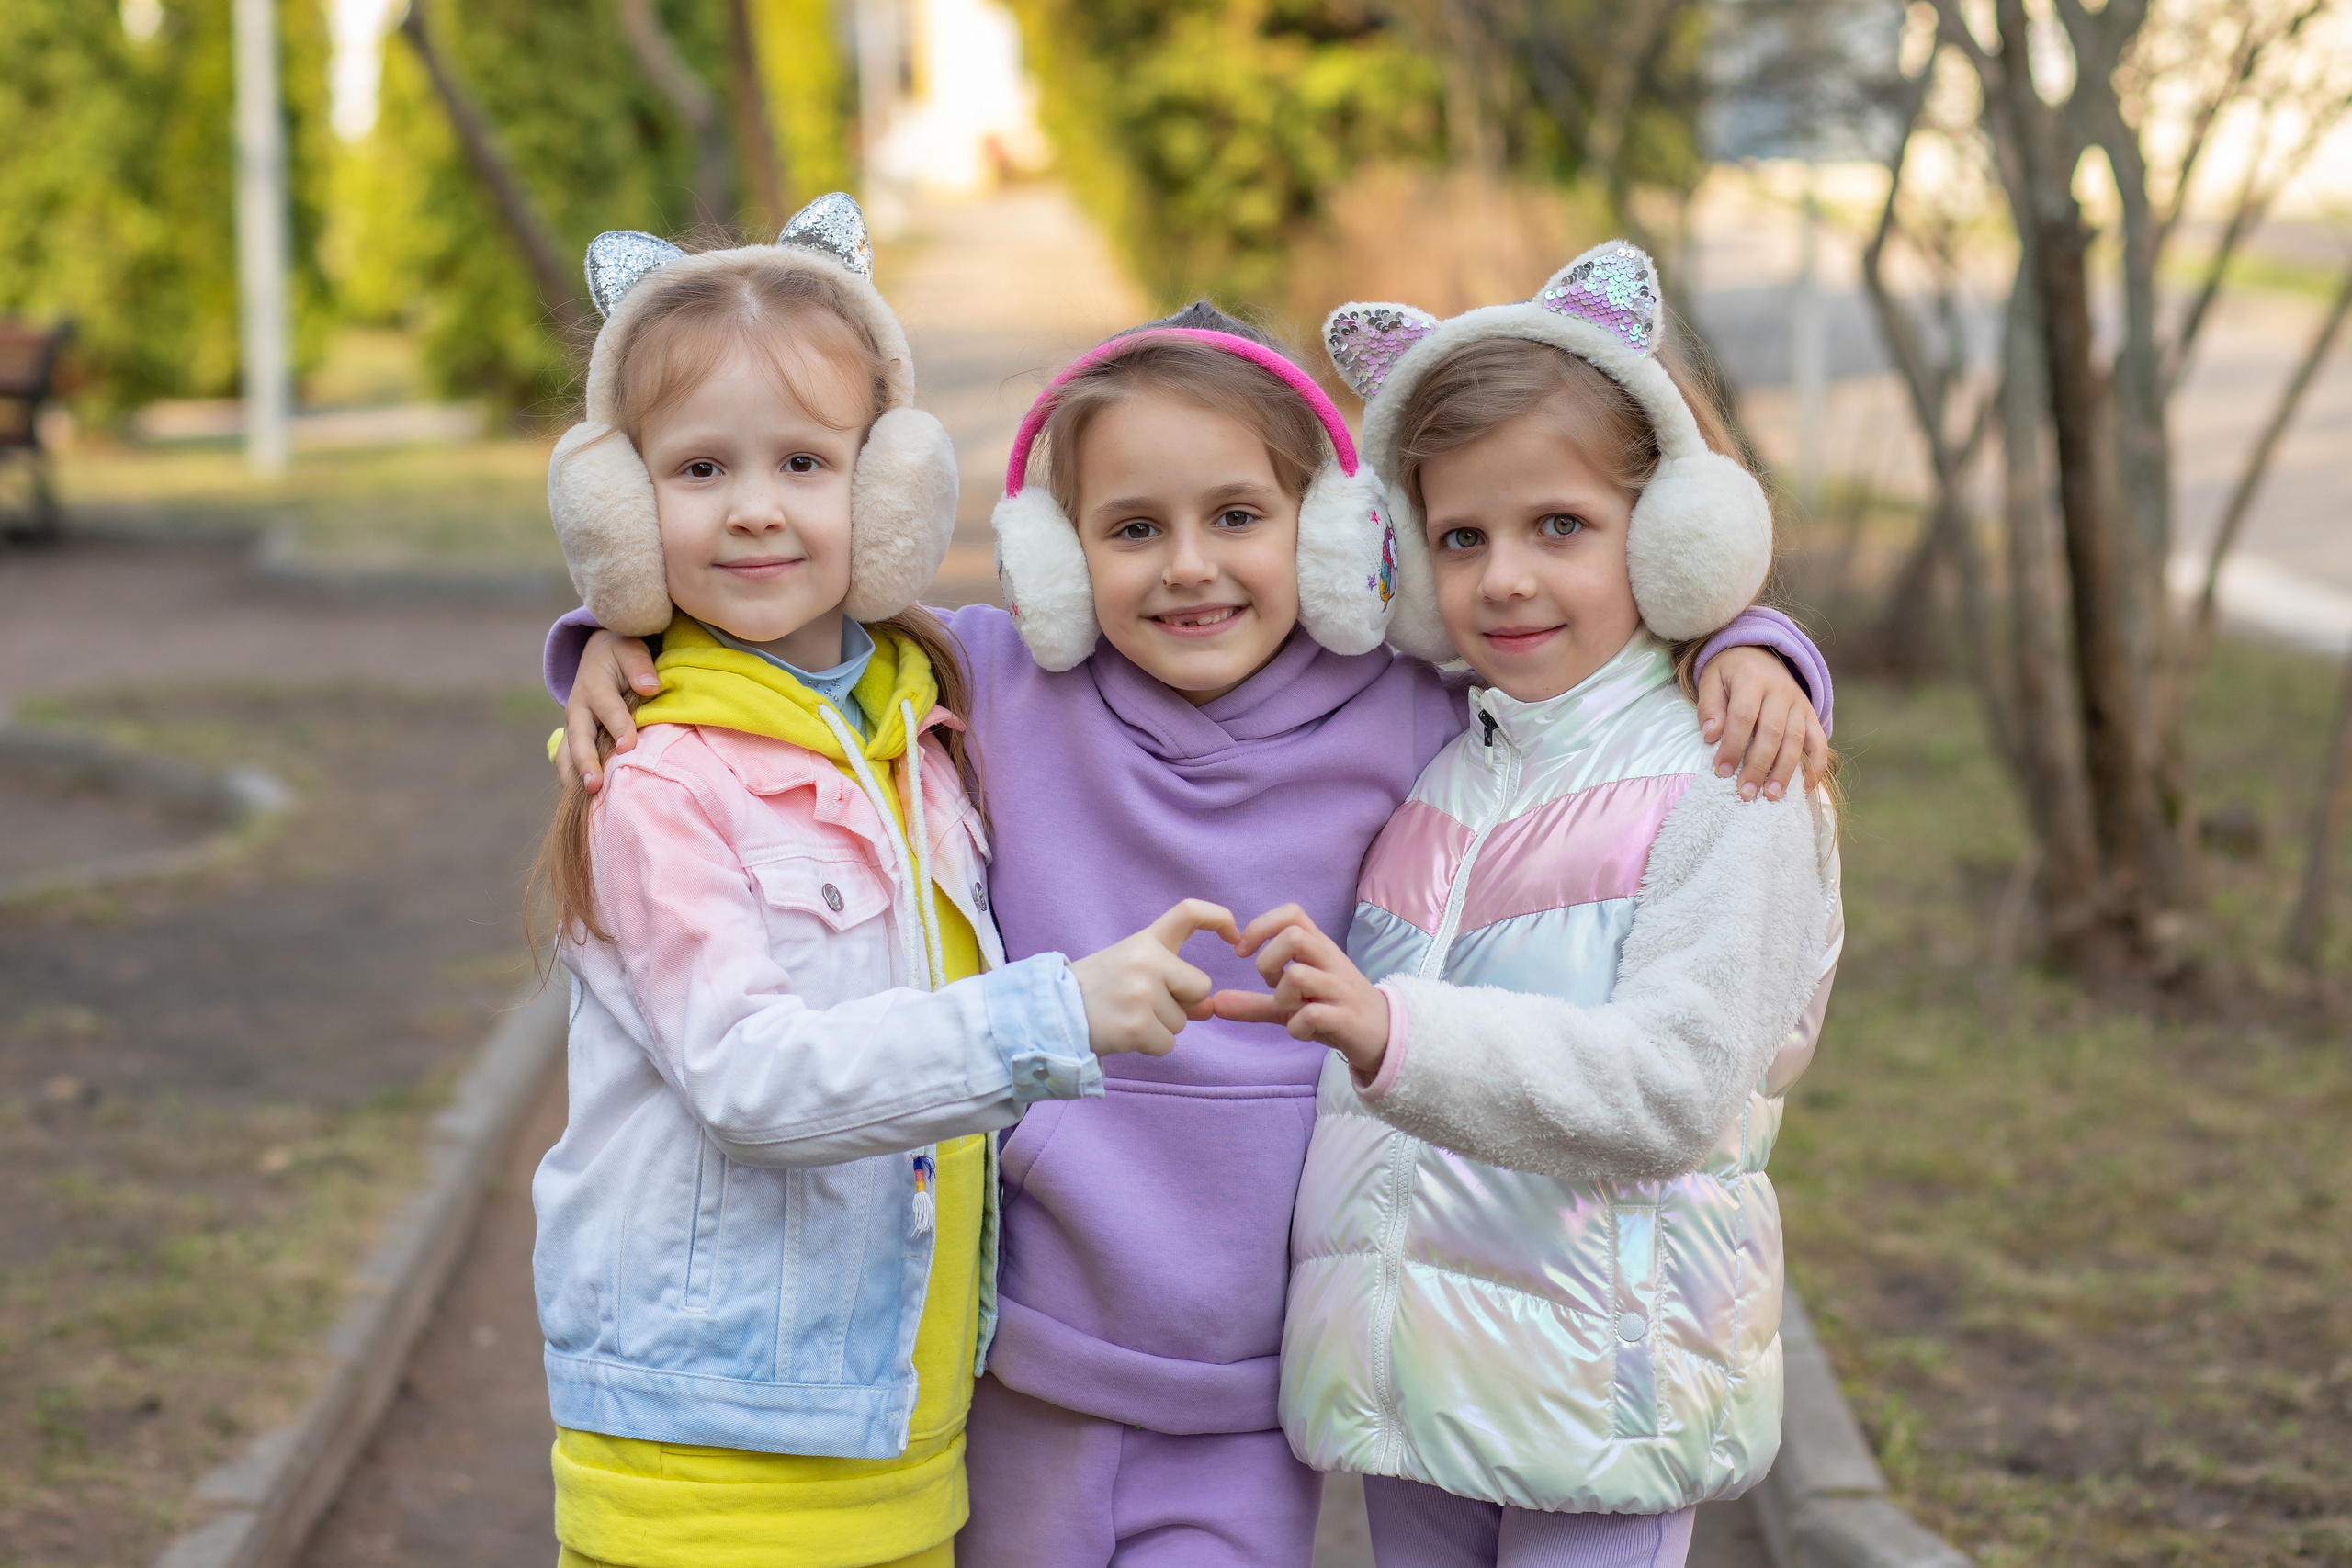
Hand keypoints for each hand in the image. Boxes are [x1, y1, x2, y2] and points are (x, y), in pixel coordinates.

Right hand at [563, 631, 660, 792]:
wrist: (598, 654)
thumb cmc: (622, 654)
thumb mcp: (631, 648)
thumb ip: (639, 665)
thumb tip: (650, 687)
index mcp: (594, 685)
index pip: (608, 708)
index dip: (618, 726)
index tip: (628, 746)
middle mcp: (578, 708)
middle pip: (579, 738)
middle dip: (585, 762)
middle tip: (594, 785)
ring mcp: (572, 726)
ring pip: (567, 754)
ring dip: (574, 776)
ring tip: (585, 800)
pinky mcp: (573, 739)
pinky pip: (567, 761)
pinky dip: (572, 780)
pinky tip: (583, 803)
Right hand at [1070, 900, 1239, 1056]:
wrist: (1050, 1014)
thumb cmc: (1093, 991)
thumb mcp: (1129, 969)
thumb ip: (1172, 981)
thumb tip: (1208, 1007)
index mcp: (1144, 941)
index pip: (1188, 912)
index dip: (1219, 918)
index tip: (1235, 936)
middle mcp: (1147, 961)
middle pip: (1200, 988)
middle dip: (1182, 1003)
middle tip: (1141, 1004)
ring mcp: (1142, 993)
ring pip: (1183, 1022)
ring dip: (1160, 1027)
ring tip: (1125, 1016)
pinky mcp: (1137, 1026)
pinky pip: (1168, 1044)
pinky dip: (1150, 1046)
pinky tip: (1124, 1034)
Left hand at [1209, 905, 1388, 1078]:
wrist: (1384, 1035)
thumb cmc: (1335, 1009)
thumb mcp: (1294, 1004)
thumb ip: (1256, 1002)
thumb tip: (1215, 1004)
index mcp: (1319, 949)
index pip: (1292, 913)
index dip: (1260, 926)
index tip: (1242, 952)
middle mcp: (1331, 962)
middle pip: (1293, 937)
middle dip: (1268, 962)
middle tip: (1270, 984)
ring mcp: (1341, 988)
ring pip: (1299, 976)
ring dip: (1283, 999)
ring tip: (1292, 1012)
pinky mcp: (1347, 1017)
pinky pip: (1312, 1014)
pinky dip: (1297, 1027)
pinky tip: (1302, 1032)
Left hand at [1697, 646, 1827, 802]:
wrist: (1759, 654)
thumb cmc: (1730, 674)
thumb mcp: (1711, 680)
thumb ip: (1709, 707)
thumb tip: (1710, 736)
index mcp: (1753, 679)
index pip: (1743, 716)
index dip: (1732, 745)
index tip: (1721, 772)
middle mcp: (1781, 691)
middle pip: (1772, 732)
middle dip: (1758, 766)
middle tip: (1745, 793)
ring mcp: (1800, 703)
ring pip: (1796, 740)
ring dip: (1784, 771)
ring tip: (1771, 797)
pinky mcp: (1811, 715)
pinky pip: (1819, 742)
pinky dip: (1816, 766)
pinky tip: (1805, 789)